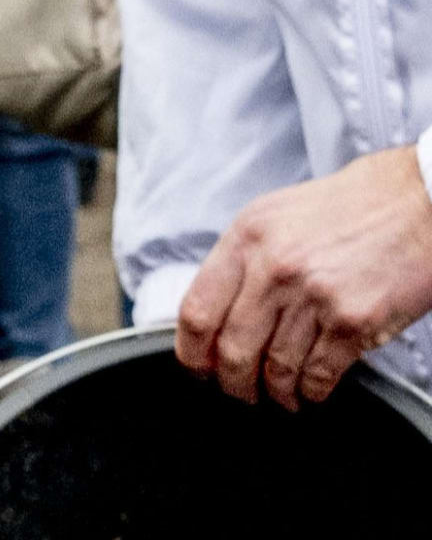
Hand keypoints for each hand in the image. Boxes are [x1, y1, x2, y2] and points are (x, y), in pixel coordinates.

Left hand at [177, 147, 431, 408]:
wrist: (417, 204)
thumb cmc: (349, 209)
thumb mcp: (275, 216)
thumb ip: (243, 258)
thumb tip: (217, 310)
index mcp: (246, 239)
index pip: (197, 311)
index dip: (191, 352)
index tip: (198, 368)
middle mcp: (274, 268)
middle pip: (232, 350)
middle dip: (232, 383)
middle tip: (240, 392)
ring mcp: (314, 297)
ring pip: (275, 368)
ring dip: (275, 393)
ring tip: (280, 396)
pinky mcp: (354, 322)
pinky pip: (317, 375)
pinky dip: (310, 392)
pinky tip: (310, 390)